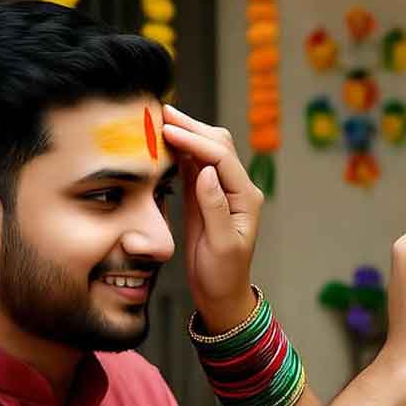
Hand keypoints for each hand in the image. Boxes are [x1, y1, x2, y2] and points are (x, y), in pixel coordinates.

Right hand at [160, 105, 263, 332]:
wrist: (220, 293)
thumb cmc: (223, 274)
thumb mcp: (221, 245)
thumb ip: (214, 207)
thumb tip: (207, 172)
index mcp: (245, 197)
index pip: (221, 159)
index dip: (196, 141)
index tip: (169, 130)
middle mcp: (236, 188)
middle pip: (217, 145)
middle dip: (191, 127)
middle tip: (162, 112)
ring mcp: (220, 189)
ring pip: (206, 151)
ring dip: (186, 134)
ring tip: (160, 119)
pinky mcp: (205, 196)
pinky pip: (195, 166)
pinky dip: (180, 150)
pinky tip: (164, 141)